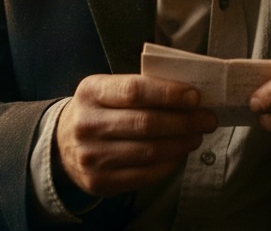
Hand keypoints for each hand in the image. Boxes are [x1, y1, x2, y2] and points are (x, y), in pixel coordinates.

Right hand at [56, 73, 217, 196]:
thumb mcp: (108, 90)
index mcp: (91, 91)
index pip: (135, 90)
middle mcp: (88, 124)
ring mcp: (92, 156)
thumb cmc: (99, 110)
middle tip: (208, 119)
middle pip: (146, 123)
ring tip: (197, 135)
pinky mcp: (100, 181)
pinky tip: (179, 153)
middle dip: (185, 121)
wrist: (62, 145)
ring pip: (149, 151)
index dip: (169, 94)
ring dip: (182, 143)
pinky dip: (169, 164)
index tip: (195, 97)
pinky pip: (145, 174)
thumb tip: (190, 95)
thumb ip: (142, 88)